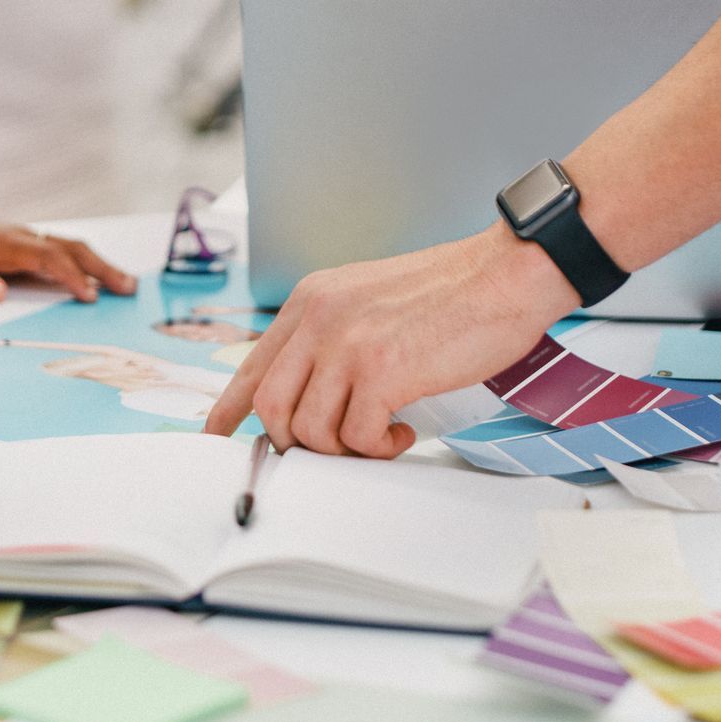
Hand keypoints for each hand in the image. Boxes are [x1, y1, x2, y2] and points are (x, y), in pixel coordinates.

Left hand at [0, 202, 137, 303]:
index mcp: (3, 244)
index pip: (46, 258)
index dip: (70, 277)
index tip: (90, 297)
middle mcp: (20, 238)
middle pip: (70, 249)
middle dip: (102, 268)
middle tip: (130, 288)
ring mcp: (24, 240)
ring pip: (70, 248)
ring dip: (99, 265)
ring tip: (126, 284)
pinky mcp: (23, 246)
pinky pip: (61, 253)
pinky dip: (84, 264)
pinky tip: (96, 278)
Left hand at [204, 226, 574, 457]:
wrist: (505, 273)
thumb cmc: (451, 293)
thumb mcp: (368, 301)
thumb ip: (332, 337)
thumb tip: (311, 392)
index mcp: (310, 301)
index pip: (252, 365)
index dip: (228, 409)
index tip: (215, 434)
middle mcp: (318, 319)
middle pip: (269, 406)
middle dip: (295, 441)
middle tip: (336, 446)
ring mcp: (347, 344)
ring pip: (308, 429)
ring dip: (343, 448)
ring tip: (380, 434)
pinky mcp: (382, 371)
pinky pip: (355, 437)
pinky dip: (378, 447)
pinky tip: (403, 429)